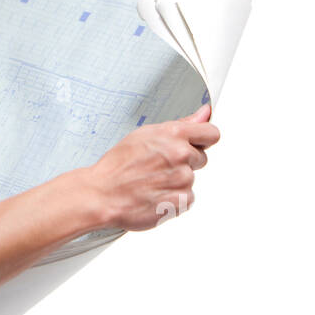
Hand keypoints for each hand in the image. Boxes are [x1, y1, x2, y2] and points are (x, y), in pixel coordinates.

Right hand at [84, 103, 219, 230]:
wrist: (102, 194)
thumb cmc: (118, 165)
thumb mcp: (145, 135)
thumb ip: (182, 125)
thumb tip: (204, 114)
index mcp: (173, 134)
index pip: (211, 133)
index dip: (203, 140)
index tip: (196, 144)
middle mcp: (181, 155)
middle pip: (201, 158)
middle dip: (185, 162)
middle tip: (159, 166)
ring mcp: (183, 178)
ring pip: (191, 179)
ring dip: (177, 182)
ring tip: (152, 182)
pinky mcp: (182, 200)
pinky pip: (188, 198)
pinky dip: (174, 199)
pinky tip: (156, 195)